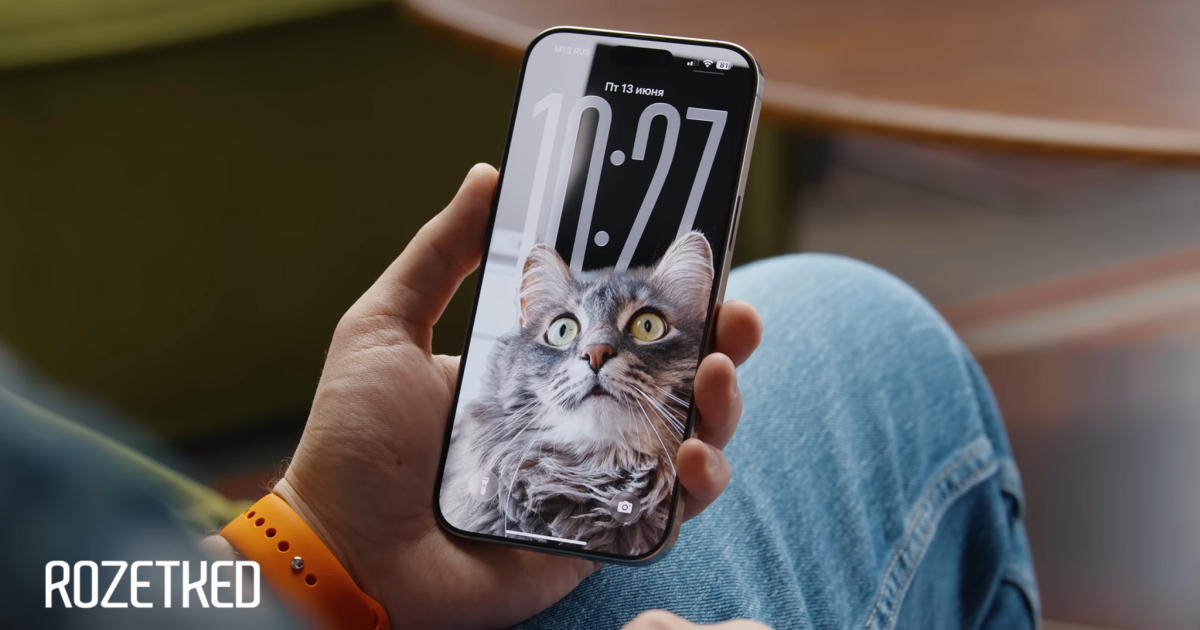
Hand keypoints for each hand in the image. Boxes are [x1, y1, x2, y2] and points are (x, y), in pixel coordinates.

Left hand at [273, 164, 763, 629]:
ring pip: (692, 434)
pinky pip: (676, 507)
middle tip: (739, 316)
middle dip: (721, 341)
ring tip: (716, 375)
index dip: (671, 294)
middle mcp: (579, 416)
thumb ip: (437, 255)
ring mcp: (596, 474)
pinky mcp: (605, 533)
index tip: (704, 260)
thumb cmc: (356, 446)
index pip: (623, 321)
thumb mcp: (386, 328)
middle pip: (674, 374)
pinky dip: (702, 481)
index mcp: (541, 366)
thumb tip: (486, 176)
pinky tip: (695, 455)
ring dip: (723, 403)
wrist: (347, 555)